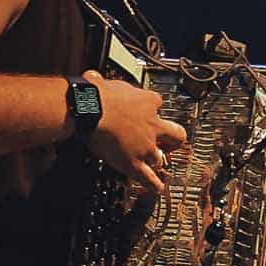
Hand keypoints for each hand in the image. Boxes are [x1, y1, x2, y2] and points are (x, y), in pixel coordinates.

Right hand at [84, 70, 187, 193]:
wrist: (89, 110)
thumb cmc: (94, 95)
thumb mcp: (103, 82)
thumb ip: (103, 83)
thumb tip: (93, 78)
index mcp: (148, 101)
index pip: (157, 104)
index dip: (152, 109)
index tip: (146, 111)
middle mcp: (152, 125)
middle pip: (176, 134)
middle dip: (173, 140)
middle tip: (168, 142)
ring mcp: (145, 145)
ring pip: (160, 158)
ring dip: (157, 160)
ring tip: (156, 164)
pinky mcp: (134, 162)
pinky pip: (148, 177)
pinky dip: (154, 184)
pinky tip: (157, 188)